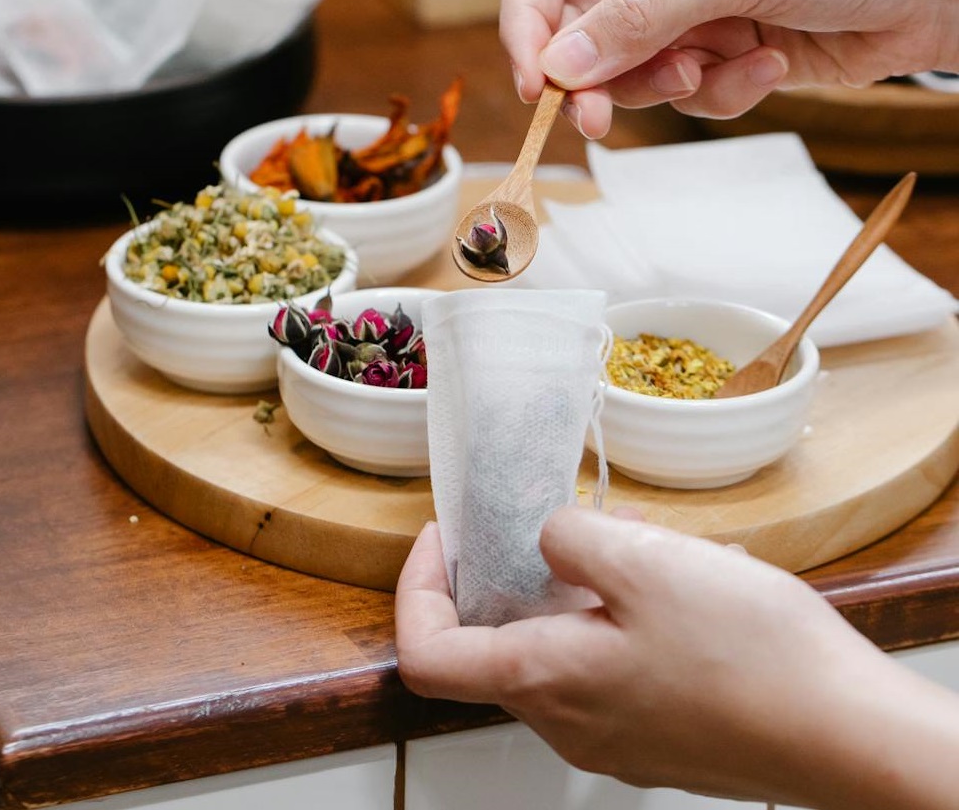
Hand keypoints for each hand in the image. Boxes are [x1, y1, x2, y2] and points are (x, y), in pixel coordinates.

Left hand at [395, 506, 958, 808]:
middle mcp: (567, 724)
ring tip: (624, 547)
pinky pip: (608, 674)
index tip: (442, 539)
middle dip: (501, 579)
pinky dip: (612, 625)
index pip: (425, 655)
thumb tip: (545, 539)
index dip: (416, 589)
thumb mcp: (646, 560)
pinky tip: (672, 591)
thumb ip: (571, 538)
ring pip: (555, 658)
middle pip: (491, 650)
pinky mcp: (659, 739)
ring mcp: (615, 740)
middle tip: (537, 527)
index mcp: (543, 681)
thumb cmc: (751, 656)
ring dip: (566, 597)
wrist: (851, 737)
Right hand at [500, 0, 958, 136]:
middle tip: (596, 122)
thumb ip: (635, 19)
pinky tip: (768, 63)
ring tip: (717, 69)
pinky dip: (718, 91)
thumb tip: (556, 69)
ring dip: (664, 84)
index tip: (534, 83)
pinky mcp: (710, 50)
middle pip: (573, 30)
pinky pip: (677, 92)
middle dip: (593, 76)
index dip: (527, 23)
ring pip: (621, 71)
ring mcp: (680, 6)